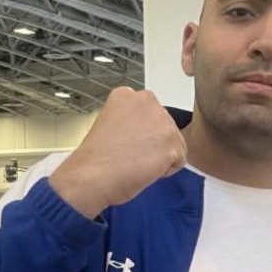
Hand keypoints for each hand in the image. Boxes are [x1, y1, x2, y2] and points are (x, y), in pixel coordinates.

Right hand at [49, 88, 187, 218]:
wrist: (91, 176)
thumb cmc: (97, 158)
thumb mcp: (111, 123)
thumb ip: (132, 121)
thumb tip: (147, 132)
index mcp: (128, 95)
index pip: (151, 115)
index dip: (142, 134)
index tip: (127, 142)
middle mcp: (147, 101)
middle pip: (166, 127)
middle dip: (154, 144)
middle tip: (132, 154)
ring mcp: (161, 121)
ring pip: (176, 144)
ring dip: (161, 157)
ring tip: (137, 161)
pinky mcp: (171, 143)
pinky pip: (180, 161)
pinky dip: (166, 170)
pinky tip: (145, 168)